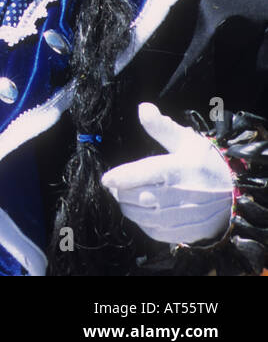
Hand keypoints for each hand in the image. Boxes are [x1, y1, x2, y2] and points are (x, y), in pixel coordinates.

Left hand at [101, 102, 234, 244]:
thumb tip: (143, 108)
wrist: (235, 195)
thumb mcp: (187, 142)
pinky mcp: (185, 232)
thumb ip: (162, 128)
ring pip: (144, 216)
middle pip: (140, 197)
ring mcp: (185, 216)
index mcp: (182, 169)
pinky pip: (154, 231)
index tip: (106, 179)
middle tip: (114, 185)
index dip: (124, 177)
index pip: (147, 173)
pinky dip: (141, 222)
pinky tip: (140, 211)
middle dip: (121, 191)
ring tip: (124, 196)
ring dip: (128, 207)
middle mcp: (184, 194)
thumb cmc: (205, 165)